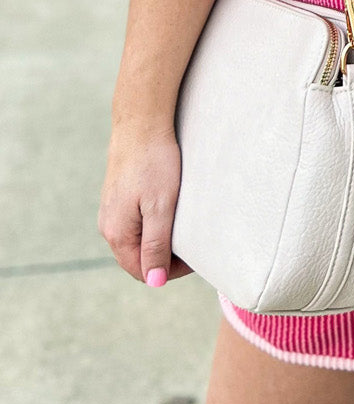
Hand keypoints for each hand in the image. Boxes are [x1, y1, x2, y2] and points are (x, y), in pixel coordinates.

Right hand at [98, 123, 192, 287]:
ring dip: (160, 239)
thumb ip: (156, 245)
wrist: (141, 122)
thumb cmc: (153, 162)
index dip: (169, 272)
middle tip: (193, 244)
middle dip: (165, 257)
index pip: (141, 272)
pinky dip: (153, 223)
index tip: (195, 259)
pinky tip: (169, 210)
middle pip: (137, 258)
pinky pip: (135, 221)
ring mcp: (111, 209)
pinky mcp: (118, 195)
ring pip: (137, 239)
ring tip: (184, 228)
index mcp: (116, 233)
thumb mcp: (160, 207)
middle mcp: (108, 225)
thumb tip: (154, 281)